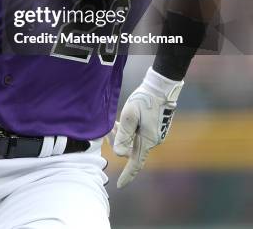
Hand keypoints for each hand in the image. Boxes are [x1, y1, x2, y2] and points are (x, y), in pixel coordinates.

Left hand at [111, 67, 183, 188]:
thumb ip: (124, 136)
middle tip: (110, 128)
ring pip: (134, 140)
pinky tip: (126, 119)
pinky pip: (139, 134)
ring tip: (117, 121)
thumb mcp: (130, 116)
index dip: (127, 175)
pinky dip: (130, 130)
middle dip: (119, 142)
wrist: (161, 87)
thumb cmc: (145, 99)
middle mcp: (153, 140)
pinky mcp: (155, 127)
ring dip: (124, 134)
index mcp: (148, 141)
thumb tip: (119, 154)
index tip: (119, 185)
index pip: (136, 164)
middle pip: (131, 149)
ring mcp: (155, 134)